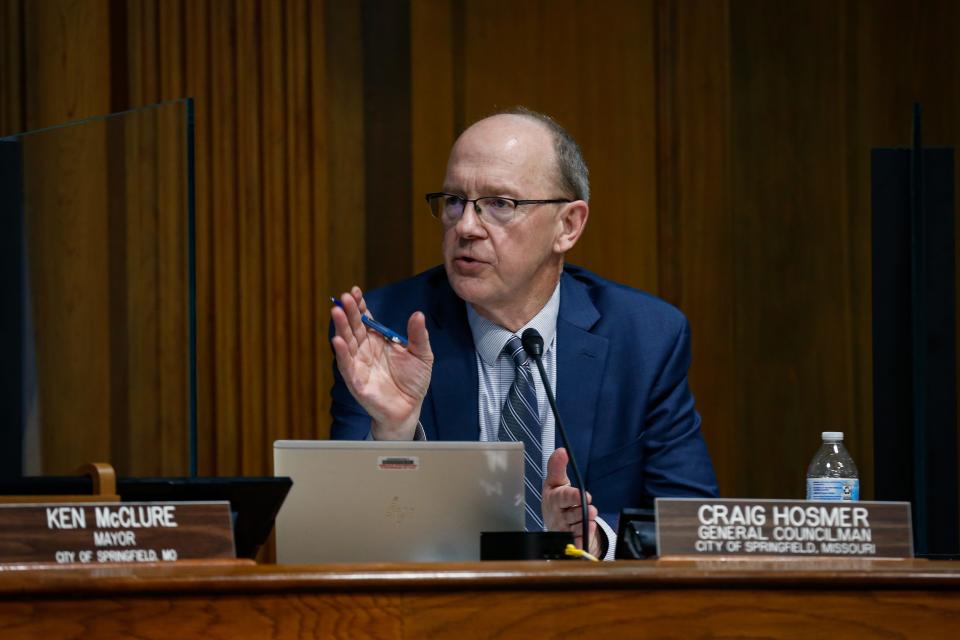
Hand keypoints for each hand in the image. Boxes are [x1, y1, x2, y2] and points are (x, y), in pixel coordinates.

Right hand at [331, 286, 433, 439]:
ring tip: (336, 311)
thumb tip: (418, 314)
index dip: (360, 306)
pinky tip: (337, 340)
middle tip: (345, 297)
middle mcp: (365, 350)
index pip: (365, 319)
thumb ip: (418, 335)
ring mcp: (358, 364)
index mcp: (378, 340)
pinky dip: (341, 353)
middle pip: (353, 327)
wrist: (409, 409)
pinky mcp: (356, 381)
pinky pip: (346, 365)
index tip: (355, 291)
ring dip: (340, 327)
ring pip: (346, 342)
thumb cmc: (413, 381)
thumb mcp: (421, 354)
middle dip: (348, 312)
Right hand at [542, 448, 599, 555]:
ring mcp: (564, 528)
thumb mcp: (556, 481)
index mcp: (554, 498)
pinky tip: (588, 534)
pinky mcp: (570, 539)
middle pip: (570, 514)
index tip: (582, 495)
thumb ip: (557, 466)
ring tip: (592, 516)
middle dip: (580, 512)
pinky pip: (576, 540)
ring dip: (584, 523)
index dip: (572, 497)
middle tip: (591, 509)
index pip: (562, 497)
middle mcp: (558, 514)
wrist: (555, 521)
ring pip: (575, 527)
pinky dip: (582, 539)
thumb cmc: (557, 498)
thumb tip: (562, 451)